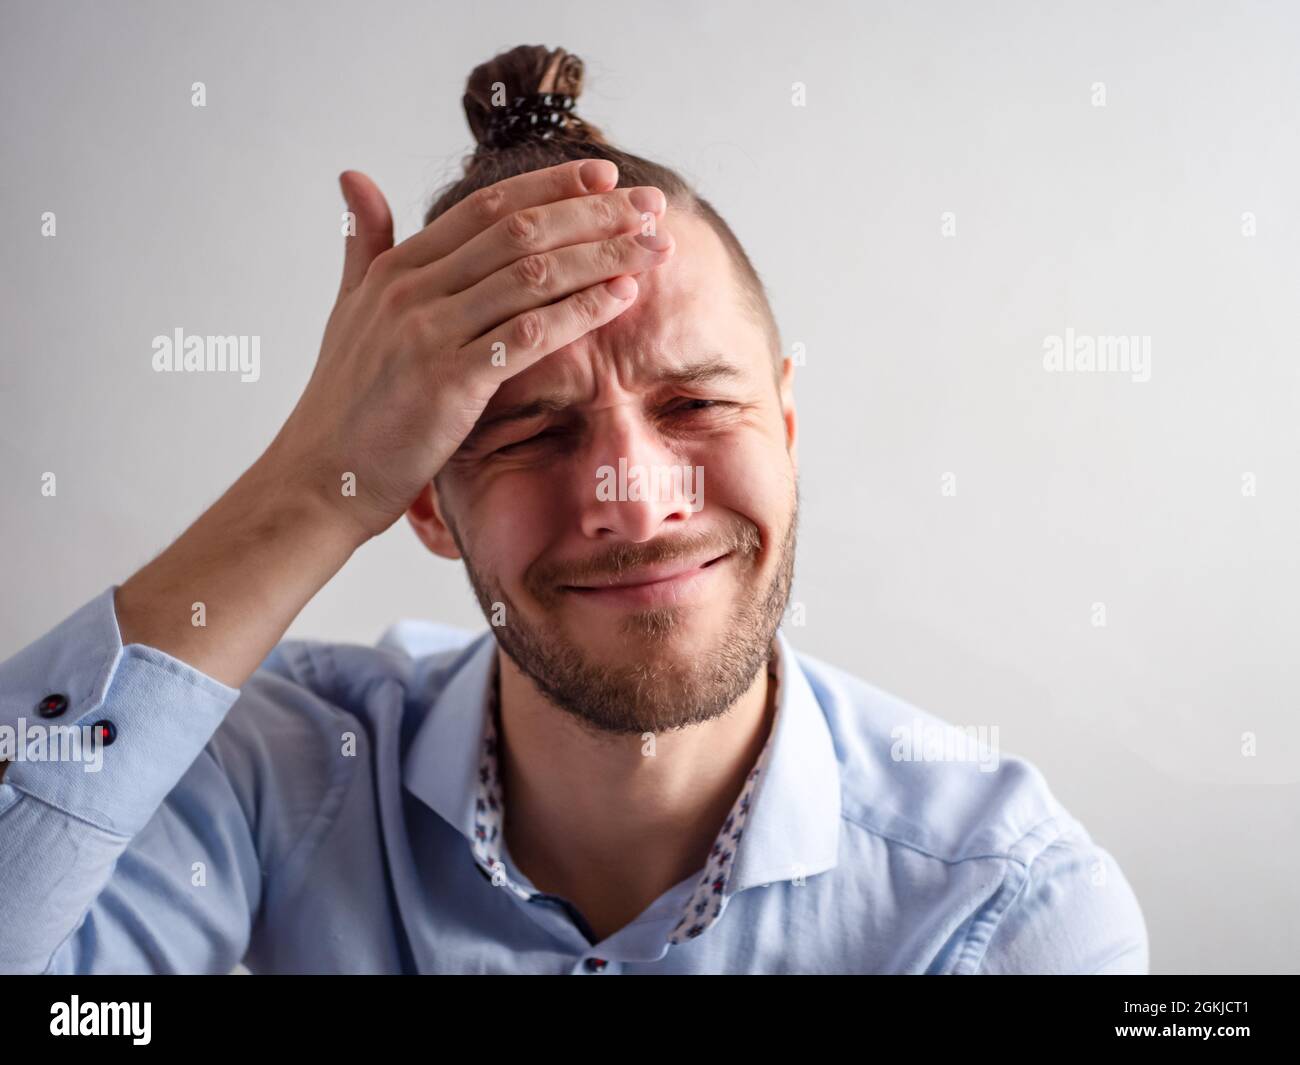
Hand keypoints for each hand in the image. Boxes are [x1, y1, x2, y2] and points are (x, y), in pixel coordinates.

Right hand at [266, 158, 673, 542]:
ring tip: (655, 247)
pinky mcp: (447, 382)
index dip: (551, 185)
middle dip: (594, 213)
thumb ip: (362, 244)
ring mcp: (428, 334)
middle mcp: (411, 290)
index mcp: (395, 269)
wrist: (320, 478)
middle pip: (520, 231)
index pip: (487, 208)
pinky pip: (528, 334)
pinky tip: (622, 297)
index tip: (604, 176)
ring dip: (602, 255)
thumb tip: (355, 178)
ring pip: (532, 275)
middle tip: (651, 204)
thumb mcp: (349, 311)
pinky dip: (581, 310)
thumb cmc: (344, 404)